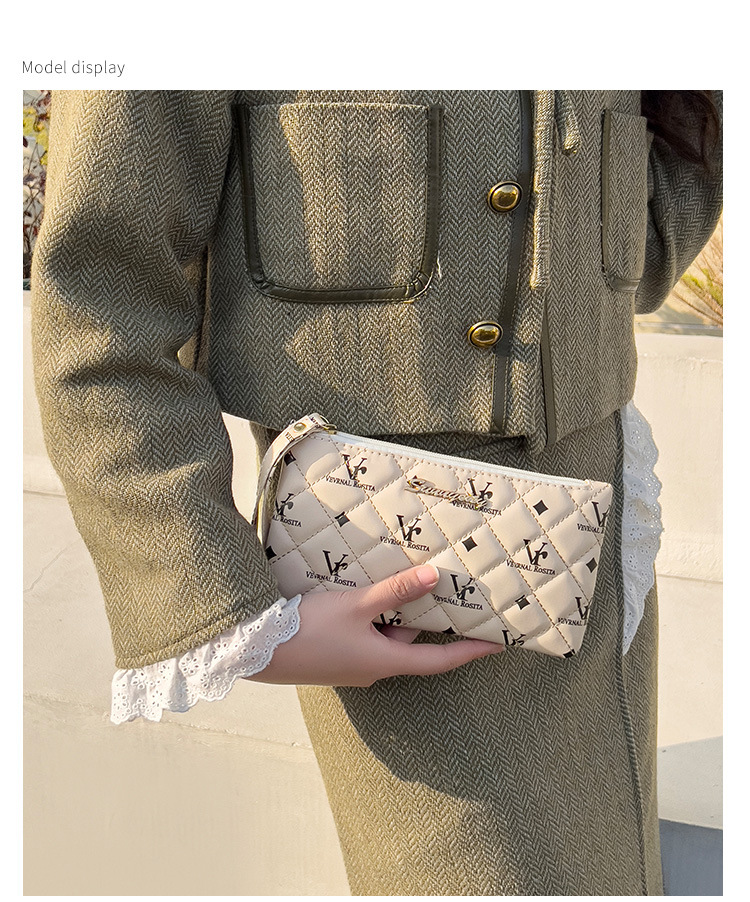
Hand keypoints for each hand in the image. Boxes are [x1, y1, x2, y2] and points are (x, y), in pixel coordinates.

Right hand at [245, 564, 503, 686]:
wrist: (258, 650)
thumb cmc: (310, 631)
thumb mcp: (356, 605)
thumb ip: (395, 591)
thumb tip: (435, 578)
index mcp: (386, 661)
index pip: (440, 660)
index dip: (470, 651)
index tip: (498, 645)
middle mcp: (374, 668)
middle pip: (410, 640)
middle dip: (421, 615)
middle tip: (439, 585)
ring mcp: (354, 664)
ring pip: (385, 635)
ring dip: (391, 612)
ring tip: (393, 578)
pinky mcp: (336, 657)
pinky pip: (366, 635)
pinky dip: (372, 617)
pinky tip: (360, 594)